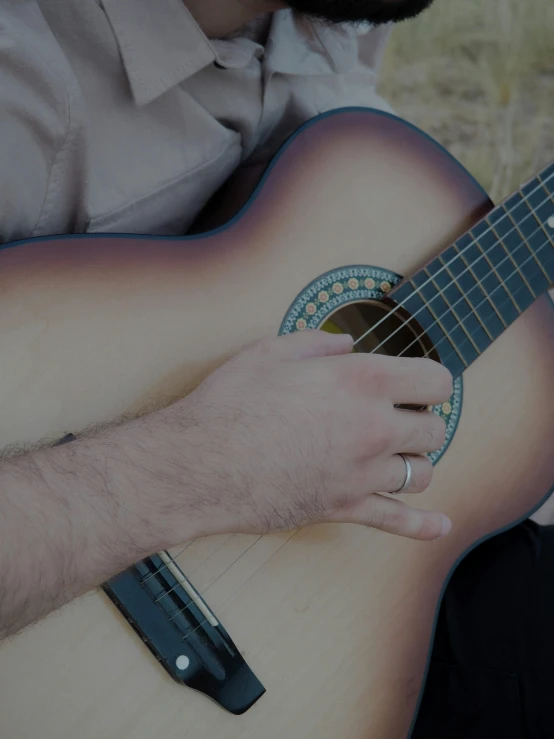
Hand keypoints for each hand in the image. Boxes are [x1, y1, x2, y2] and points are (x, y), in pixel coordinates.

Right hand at [137, 330, 452, 543]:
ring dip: (413, 463)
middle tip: (398, 418)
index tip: (416, 385)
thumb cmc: (230, 403)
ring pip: (421, 473)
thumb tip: (347, 343)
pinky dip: (422, 525)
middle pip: (434, 430)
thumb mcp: (269, 352)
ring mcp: (363, 473)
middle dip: (421, 421)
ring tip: (395, 456)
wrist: (200, 465)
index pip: (435, 381)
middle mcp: (374, 427)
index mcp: (362, 381)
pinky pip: (397, 522)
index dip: (430, 381)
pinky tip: (439, 525)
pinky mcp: (345, 507)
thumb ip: (317, 343)